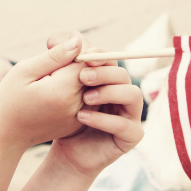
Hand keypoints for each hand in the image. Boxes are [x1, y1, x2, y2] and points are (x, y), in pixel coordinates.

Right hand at [0, 32, 89, 151]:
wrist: (5, 135)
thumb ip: (55, 56)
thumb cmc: (9, 100)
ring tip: (52, 72)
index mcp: (63, 91)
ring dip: (78, 74)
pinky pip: (87, 98)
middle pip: (91, 73)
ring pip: (91, 85)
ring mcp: (78, 117)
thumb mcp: (25, 71)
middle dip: (77, 60)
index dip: (76, 49)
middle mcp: (76, 106)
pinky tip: (56, 85)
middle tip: (52, 56)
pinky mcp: (77, 123)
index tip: (57, 44)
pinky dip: (76, 88)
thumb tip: (78, 41)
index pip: (85, 61)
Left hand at [46, 42, 143, 178]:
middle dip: (105, 73)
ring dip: (109, 93)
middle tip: (82, 77)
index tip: (82, 56)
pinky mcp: (131, 137)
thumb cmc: (64, 120)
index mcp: (109, 81)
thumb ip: (60, 63)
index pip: (112, 61)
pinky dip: (105, 120)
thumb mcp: (59, 89)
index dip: (101, 56)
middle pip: (124, 75)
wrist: (66, 154)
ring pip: (133, 95)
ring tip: (85, 99)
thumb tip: (57, 36)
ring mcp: (131, 116)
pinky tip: (82, 117)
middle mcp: (124, 95)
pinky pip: (126, 125)